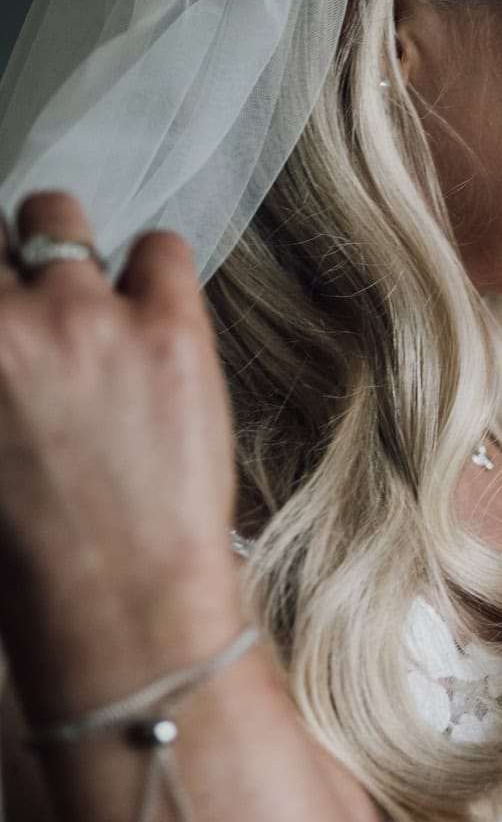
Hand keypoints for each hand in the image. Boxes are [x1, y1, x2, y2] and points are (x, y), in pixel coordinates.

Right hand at [0, 191, 240, 645]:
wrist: (117, 603)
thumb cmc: (31, 549)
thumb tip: (10, 349)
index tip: (4, 303)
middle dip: (6, 262)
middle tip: (31, 304)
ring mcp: (80, 319)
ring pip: (58, 219)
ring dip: (67, 251)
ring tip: (88, 302)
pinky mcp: (167, 328)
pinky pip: (159, 247)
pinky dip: (153, 271)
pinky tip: (155, 317)